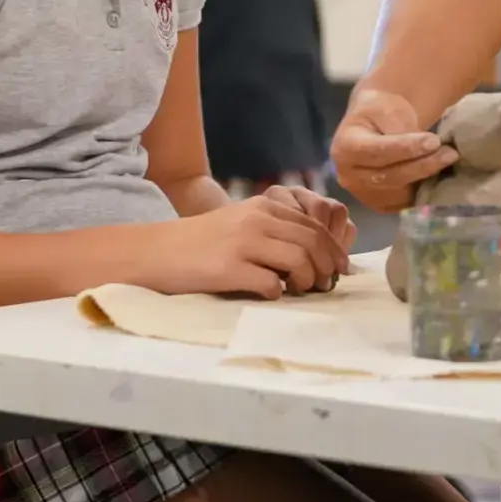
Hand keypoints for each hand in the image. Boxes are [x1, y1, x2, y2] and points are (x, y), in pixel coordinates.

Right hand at [159, 194, 350, 298]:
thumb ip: (274, 229)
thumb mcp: (242, 222)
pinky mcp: (229, 268)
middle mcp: (257, 219)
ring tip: (304, 291)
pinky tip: (272, 295)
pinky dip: (279, 293)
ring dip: (308, 280)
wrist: (158, 251)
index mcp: (264, 206)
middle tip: (329, 284)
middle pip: (311, 241)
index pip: (313, 225)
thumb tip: (316, 254)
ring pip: (298, 260)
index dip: (333, 248)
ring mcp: (243, 242)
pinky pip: (270, 283)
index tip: (342, 267)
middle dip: (328, 266)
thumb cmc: (203, 242)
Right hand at [330, 89, 456, 212]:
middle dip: (423, 165)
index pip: (377, 151)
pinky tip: (437, 176)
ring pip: (399, 192)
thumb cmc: (380, 112)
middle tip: (450, 153)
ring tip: (446, 160)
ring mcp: (361, 194)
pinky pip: (403, 203)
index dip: (407, 148)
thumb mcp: (388, 108)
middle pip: (389, 176)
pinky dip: (421, 190)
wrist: (375, 125)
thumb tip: (427, 148)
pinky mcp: (378, 204)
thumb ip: (402, 129)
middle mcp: (347, 176)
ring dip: (425, 178)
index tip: (434, 140)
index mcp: (344, 148)